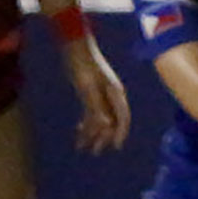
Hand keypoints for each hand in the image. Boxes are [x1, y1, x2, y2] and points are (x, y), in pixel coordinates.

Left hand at [64, 37, 129, 153]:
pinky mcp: (91, 92)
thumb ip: (96, 106)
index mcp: (115, 93)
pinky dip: (86, 122)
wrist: (75, 47)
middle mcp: (112, 95)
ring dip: (92, 132)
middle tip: (95, 151)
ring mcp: (102, 94)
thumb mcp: (87, 87)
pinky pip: (91, 111)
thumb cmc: (82, 65)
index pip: (122, 117)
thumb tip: (106, 125)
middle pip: (111, 120)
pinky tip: (79, 130)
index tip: (115, 146)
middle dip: (103, 136)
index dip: (120, 133)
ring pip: (100, 117)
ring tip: (82, 146)